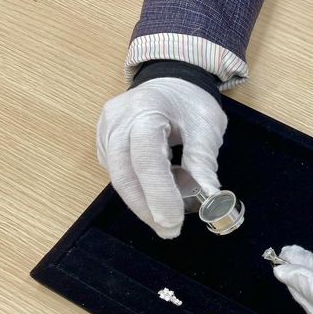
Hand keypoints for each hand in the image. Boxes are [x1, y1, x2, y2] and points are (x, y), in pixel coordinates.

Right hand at [96, 77, 226, 237]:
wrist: (169, 81)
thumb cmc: (190, 102)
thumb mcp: (207, 125)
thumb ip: (203, 159)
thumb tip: (209, 197)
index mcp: (146, 110)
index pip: (146, 158)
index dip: (158, 193)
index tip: (173, 222)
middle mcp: (117, 121)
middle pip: (124, 174)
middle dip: (147, 208)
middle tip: (170, 231)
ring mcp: (105, 132)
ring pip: (118, 178)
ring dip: (143, 203)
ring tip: (169, 216)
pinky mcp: (103, 144)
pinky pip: (118, 173)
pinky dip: (138, 190)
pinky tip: (158, 196)